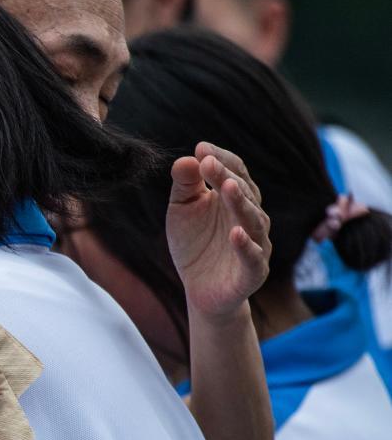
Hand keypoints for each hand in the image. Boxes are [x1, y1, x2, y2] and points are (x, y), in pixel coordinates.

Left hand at [166, 142, 270, 320]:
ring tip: (226, 187)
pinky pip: (253, 258)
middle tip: (207, 162)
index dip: (219, 160)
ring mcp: (256, 245)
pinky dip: (246, 246)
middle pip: (244, 192)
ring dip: (240, 203)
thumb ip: (185, 185)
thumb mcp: (182, 211)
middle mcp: (252, 217)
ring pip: (253, 220)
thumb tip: (186, 158)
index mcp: (236, 199)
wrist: (200, 290)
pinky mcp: (253, 273)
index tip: (200, 148)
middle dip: (225, 176)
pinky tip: (235, 234)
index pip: (234, 172)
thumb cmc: (195, 244)